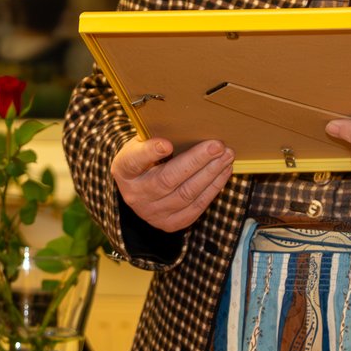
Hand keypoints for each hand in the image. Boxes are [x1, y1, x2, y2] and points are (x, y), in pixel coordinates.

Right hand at [109, 137, 232, 231]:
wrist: (140, 190)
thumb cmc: (144, 159)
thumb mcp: (140, 145)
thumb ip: (155, 138)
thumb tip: (186, 127)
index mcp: (124, 170)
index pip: (134, 161)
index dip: (150, 152)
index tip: (167, 144)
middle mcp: (135, 195)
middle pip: (168, 179)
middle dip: (197, 161)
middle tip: (217, 146)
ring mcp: (152, 213)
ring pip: (186, 194)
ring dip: (211, 174)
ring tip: (226, 157)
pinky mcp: (169, 223)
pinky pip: (196, 207)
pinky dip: (213, 189)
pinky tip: (223, 173)